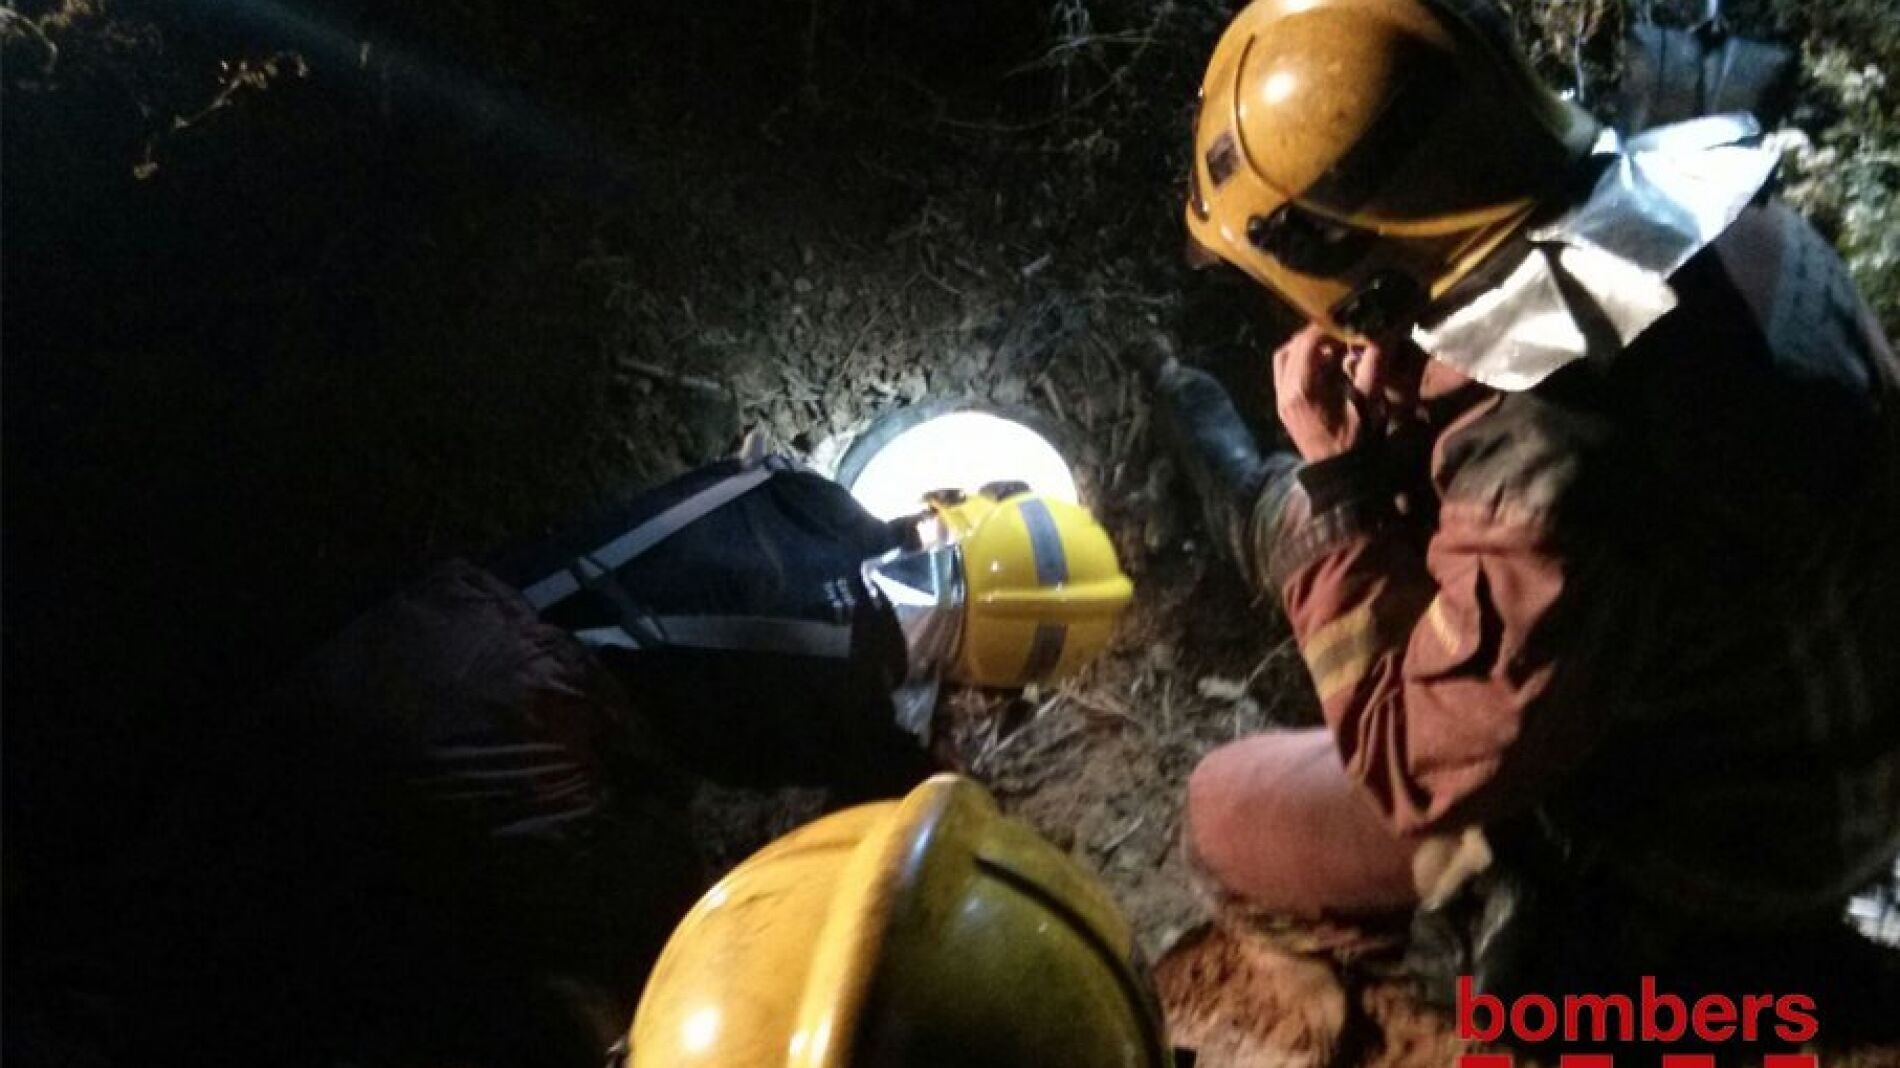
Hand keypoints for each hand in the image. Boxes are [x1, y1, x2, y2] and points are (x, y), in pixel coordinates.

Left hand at [1271, 324, 1423, 460]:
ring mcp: (1281, 400)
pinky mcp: (1285, 406)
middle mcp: (1284, 393)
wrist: (1340, 478)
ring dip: (1308, 348)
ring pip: (1285, 358)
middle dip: (1317, 335)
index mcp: (1301, 391)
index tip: (1349, 324)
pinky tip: (1328, 365)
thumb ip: (1374, 365)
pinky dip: (1304, 362)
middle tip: (1343, 332)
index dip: (1328, 328)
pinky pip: (1287, 373)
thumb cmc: (1356, 443)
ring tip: (1335, 348)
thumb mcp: (1367, 403)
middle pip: (1292, 347)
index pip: (1307, 343)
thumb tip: (1384, 333)